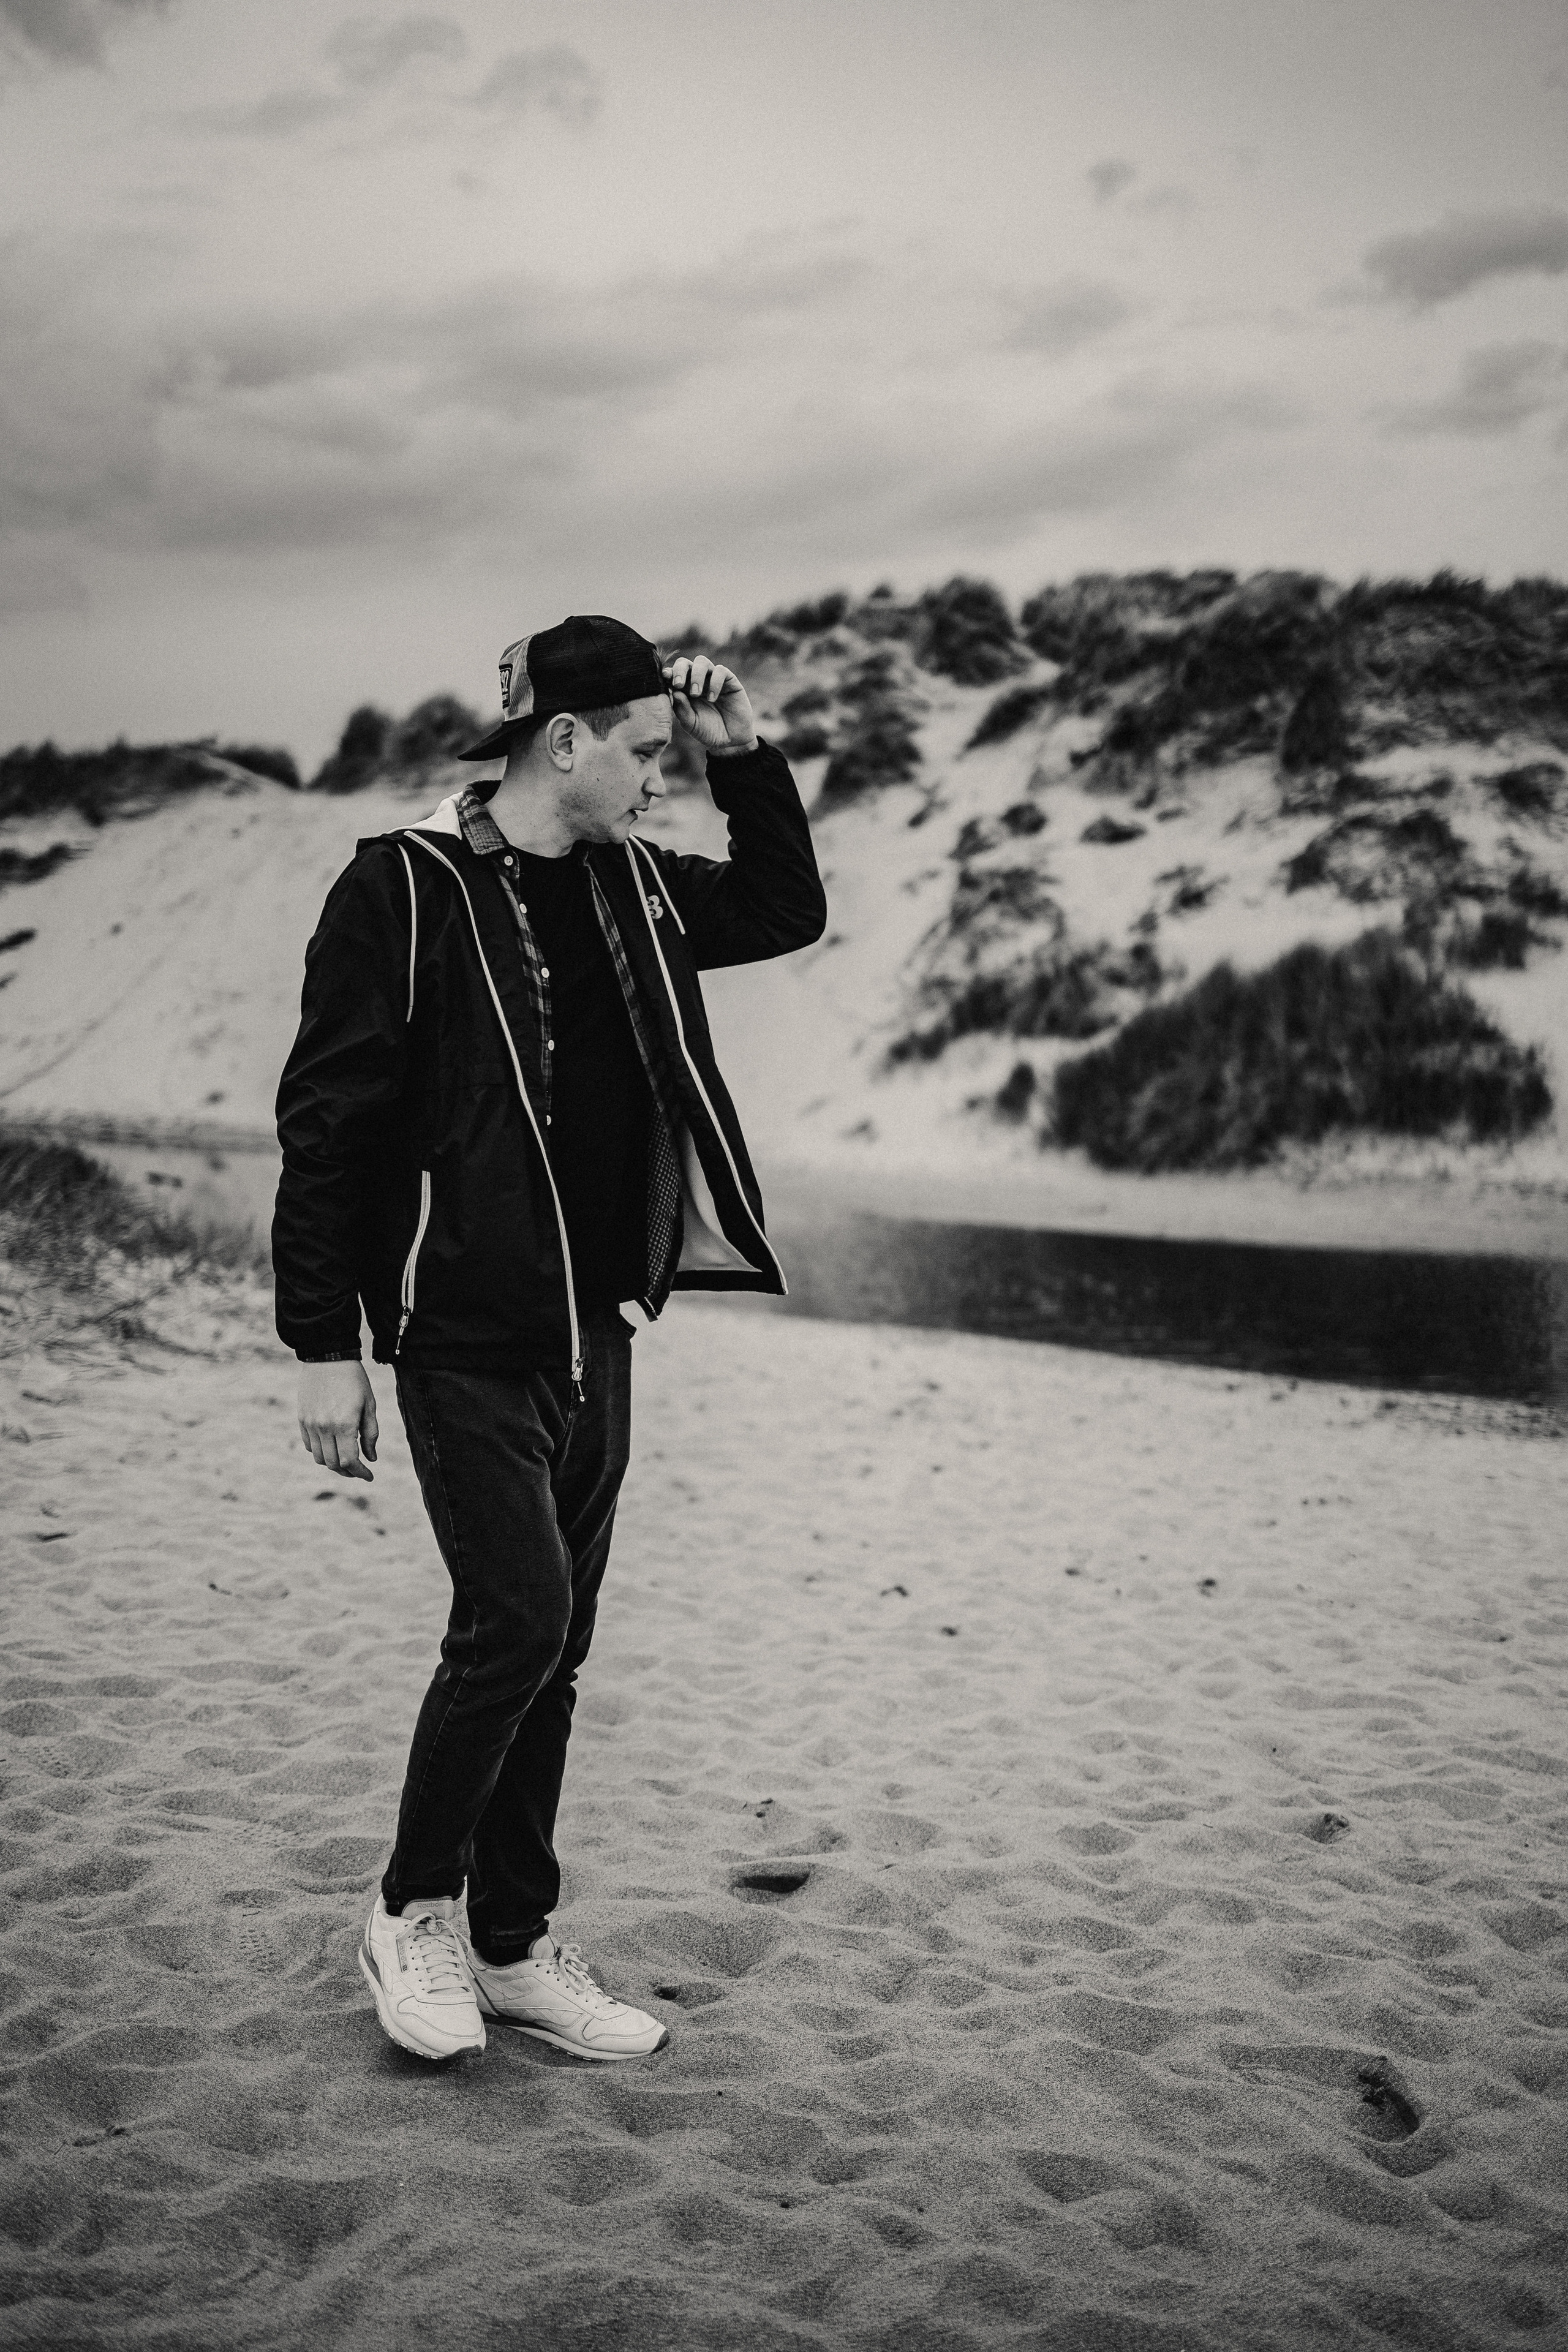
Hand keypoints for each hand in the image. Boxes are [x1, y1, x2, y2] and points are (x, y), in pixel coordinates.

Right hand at [298, 1361, 378, 1480]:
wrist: (327, 1357)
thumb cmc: (354, 1380)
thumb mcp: (369, 1405)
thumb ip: (371, 1434)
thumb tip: (371, 1458)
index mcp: (344, 1424)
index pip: (349, 1461)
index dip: (360, 1473)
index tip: (369, 1476)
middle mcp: (324, 1427)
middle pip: (333, 1463)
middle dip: (348, 1471)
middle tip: (358, 1470)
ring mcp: (310, 1424)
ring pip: (319, 1458)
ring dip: (333, 1463)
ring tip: (345, 1460)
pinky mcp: (302, 1419)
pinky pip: (309, 1445)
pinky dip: (320, 1451)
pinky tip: (331, 1446)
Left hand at [662, 655, 757, 756]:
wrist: (730, 740)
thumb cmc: (708, 731)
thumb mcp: (691, 724)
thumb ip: (682, 709)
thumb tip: (674, 691)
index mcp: (683, 689)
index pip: (673, 674)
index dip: (668, 672)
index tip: (665, 677)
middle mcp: (697, 680)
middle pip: (685, 663)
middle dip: (680, 670)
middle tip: (679, 684)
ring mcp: (713, 678)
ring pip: (701, 662)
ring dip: (696, 675)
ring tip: (696, 694)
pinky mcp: (729, 680)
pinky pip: (720, 671)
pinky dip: (714, 682)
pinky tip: (711, 698)